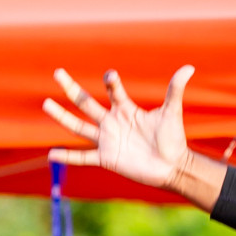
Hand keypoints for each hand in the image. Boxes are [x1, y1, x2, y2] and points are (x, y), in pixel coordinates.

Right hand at [45, 67, 196, 192]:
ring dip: (62, 116)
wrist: (173, 167)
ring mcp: (107, 141)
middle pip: (86, 103)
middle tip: (57, 72)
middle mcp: (112, 123)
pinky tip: (51, 155)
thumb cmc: (173, 139)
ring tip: (45, 103)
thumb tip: (189, 67)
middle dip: (71, 89)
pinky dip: (67, 157)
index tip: (110, 76)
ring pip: (78, 127)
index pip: (113, 91)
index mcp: (126, 110)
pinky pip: (83, 157)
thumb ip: (175, 89)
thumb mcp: (172, 112)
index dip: (111, 82)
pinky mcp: (106, 159)